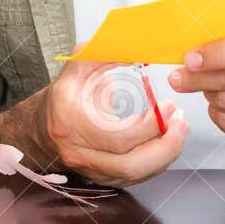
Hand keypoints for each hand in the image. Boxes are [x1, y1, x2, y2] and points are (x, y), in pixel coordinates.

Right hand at [44, 58, 187, 185]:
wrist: (43, 127)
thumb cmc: (65, 96)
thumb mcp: (78, 68)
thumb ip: (104, 53)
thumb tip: (133, 44)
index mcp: (70, 123)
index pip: (118, 136)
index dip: (150, 125)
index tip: (167, 106)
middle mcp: (78, 152)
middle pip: (130, 165)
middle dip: (165, 147)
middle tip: (181, 124)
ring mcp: (89, 169)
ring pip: (135, 175)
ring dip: (165, 155)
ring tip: (179, 131)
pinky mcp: (102, 178)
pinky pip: (135, 177)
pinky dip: (156, 162)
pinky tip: (166, 143)